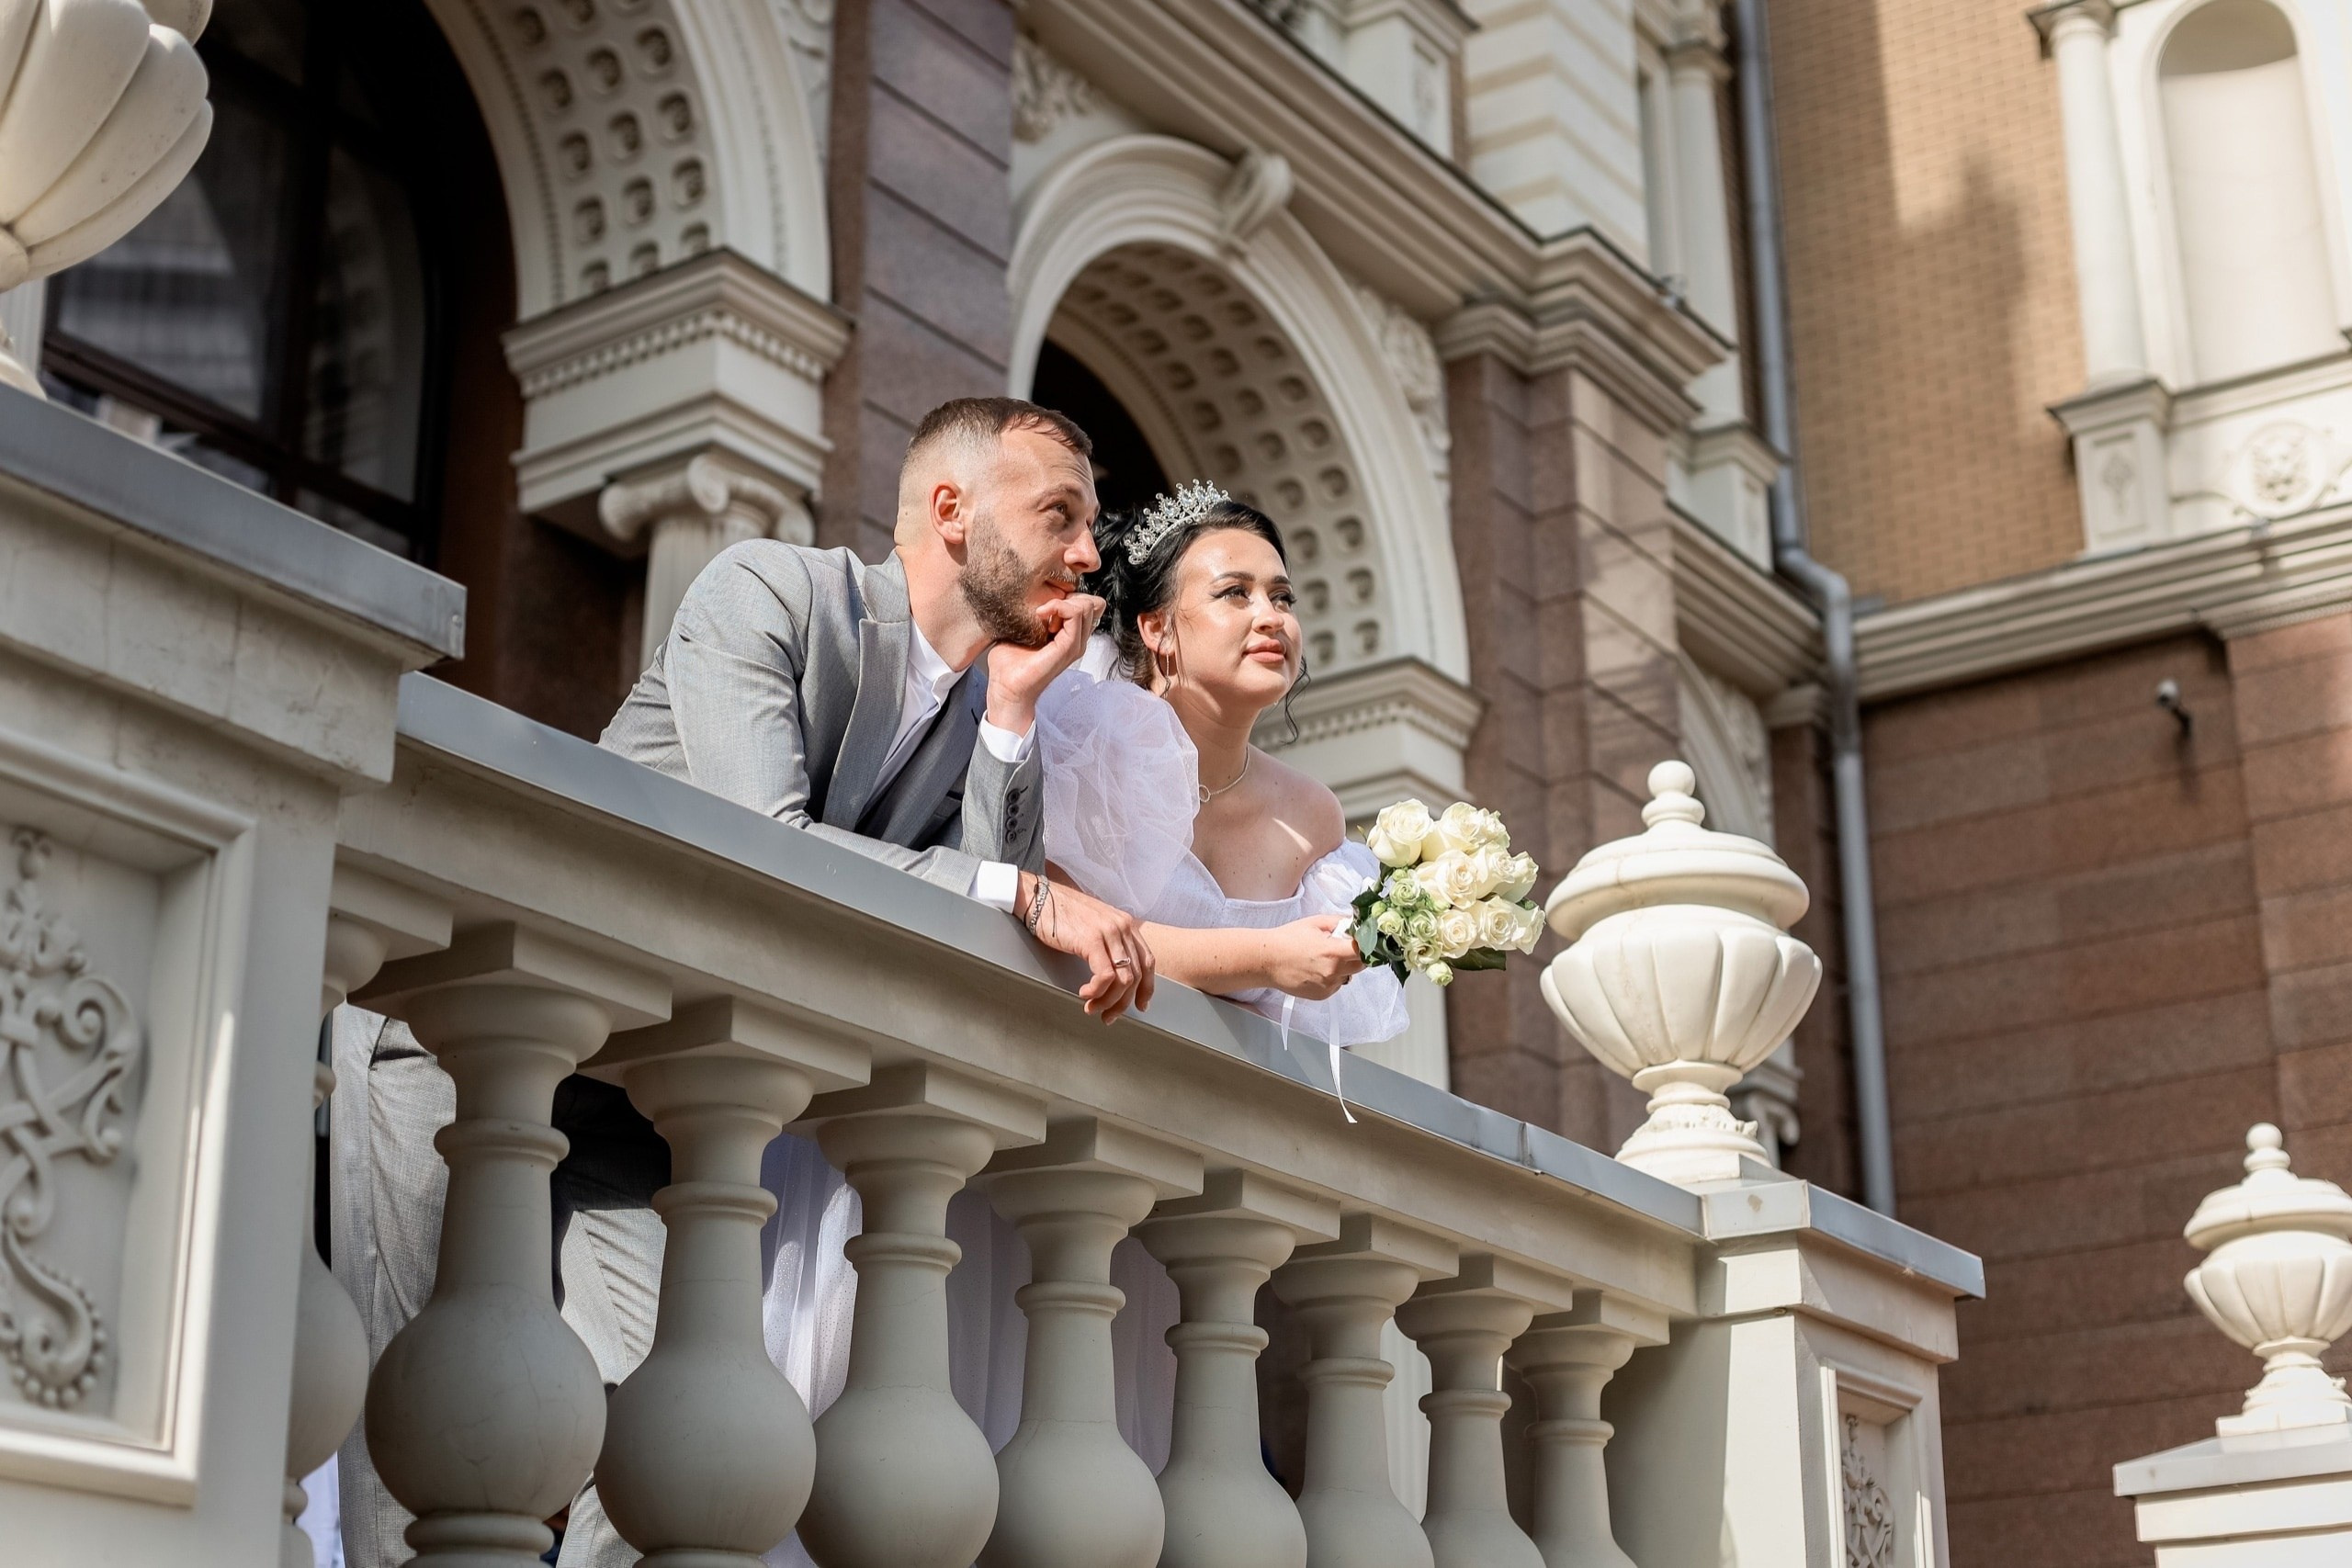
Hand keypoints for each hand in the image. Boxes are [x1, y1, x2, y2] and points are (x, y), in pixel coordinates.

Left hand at [985, 594, 1104, 734]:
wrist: (1005, 688)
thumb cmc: (1009, 665)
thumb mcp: (1022, 629)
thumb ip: (1034, 613)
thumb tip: (1032, 594)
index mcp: (1068, 635)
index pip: (1087, 603)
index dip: (1069, 595)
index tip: (1044, 604)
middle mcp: (1076, 640)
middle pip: (1090, 603)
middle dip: (1067, 596)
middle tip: (1044, 609)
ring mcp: (1075, 645)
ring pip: (1086, 606)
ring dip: (1061, 601)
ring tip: (1041, 613)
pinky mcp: (1068, 648)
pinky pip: (1075, 615)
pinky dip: (1058, 607)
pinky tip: (1041, 614)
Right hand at [1018, 870, 1155, 1021]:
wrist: (1040, 897)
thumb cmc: (1062, 913)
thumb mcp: (1095, 926)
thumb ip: (1110, 945)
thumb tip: (1115, 975)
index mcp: (1126, 924)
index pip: (1147, 961)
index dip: (1146, 988)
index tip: (1140, 1005)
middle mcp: (1122, 927)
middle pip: (1136, 975)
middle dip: (1123, 1002)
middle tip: (1108, 1016)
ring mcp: (1109, 932)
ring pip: (1123, 979)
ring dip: (1108, 1001)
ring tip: (1092, 1008)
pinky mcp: (1091, 939)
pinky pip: (1105, 975)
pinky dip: (1096, 991)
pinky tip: (1084, 994)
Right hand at [1261, 917, 1366, 1001]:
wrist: (1267, 960)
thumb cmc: (1287, 939)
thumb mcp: (1315, 922)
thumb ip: (1339, 922)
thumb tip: (1356, 923)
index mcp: (1333, 951)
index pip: (1364, 951)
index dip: (1367, 944)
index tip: (1365, 940)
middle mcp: (1333, 971)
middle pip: (1361, 965)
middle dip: (1357, 956)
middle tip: (1344, 948)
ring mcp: (1328, 985)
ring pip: (1349, 976)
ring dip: (1345, 968)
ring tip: (1325, 959)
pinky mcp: (1322, 995)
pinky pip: (1337, 985)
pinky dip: (1333, 978)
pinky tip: (1317, 969)